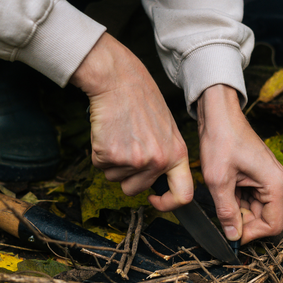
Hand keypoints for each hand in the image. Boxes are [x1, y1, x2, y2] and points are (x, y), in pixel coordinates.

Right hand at [70, 33, 192, 210]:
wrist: (118, 79)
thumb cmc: (141, 99)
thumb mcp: (167, 129)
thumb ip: (166, 155)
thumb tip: (159, 181)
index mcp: (177, 153)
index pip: (183, 194)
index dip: (168, 203)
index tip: (155, 199)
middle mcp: (158, 160)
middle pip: (136, 190)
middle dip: (127, 175)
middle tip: (127, 146)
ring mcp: (134, 160)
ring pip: (115, 179)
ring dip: (113, 162)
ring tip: (120, 134)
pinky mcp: (110, 155)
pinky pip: (100, 167)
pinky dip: (99, 152)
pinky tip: (108, 132)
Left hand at [197, 84, 282, 243]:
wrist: (218, 115)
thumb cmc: (221, 140)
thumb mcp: (219, 181)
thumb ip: (226, 211)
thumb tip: (232, 236)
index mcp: (275, 184)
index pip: (273, 225)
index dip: (251, 234)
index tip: (231, 234)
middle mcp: (277, 183)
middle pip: (265, 219)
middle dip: (243, 223)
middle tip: (220, 216)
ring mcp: (268, 180)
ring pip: (256, 210)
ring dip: (237, 211)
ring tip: (220, 197)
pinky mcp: (258, 177)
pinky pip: (250, 199)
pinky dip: (236, 201)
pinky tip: (223, 191)